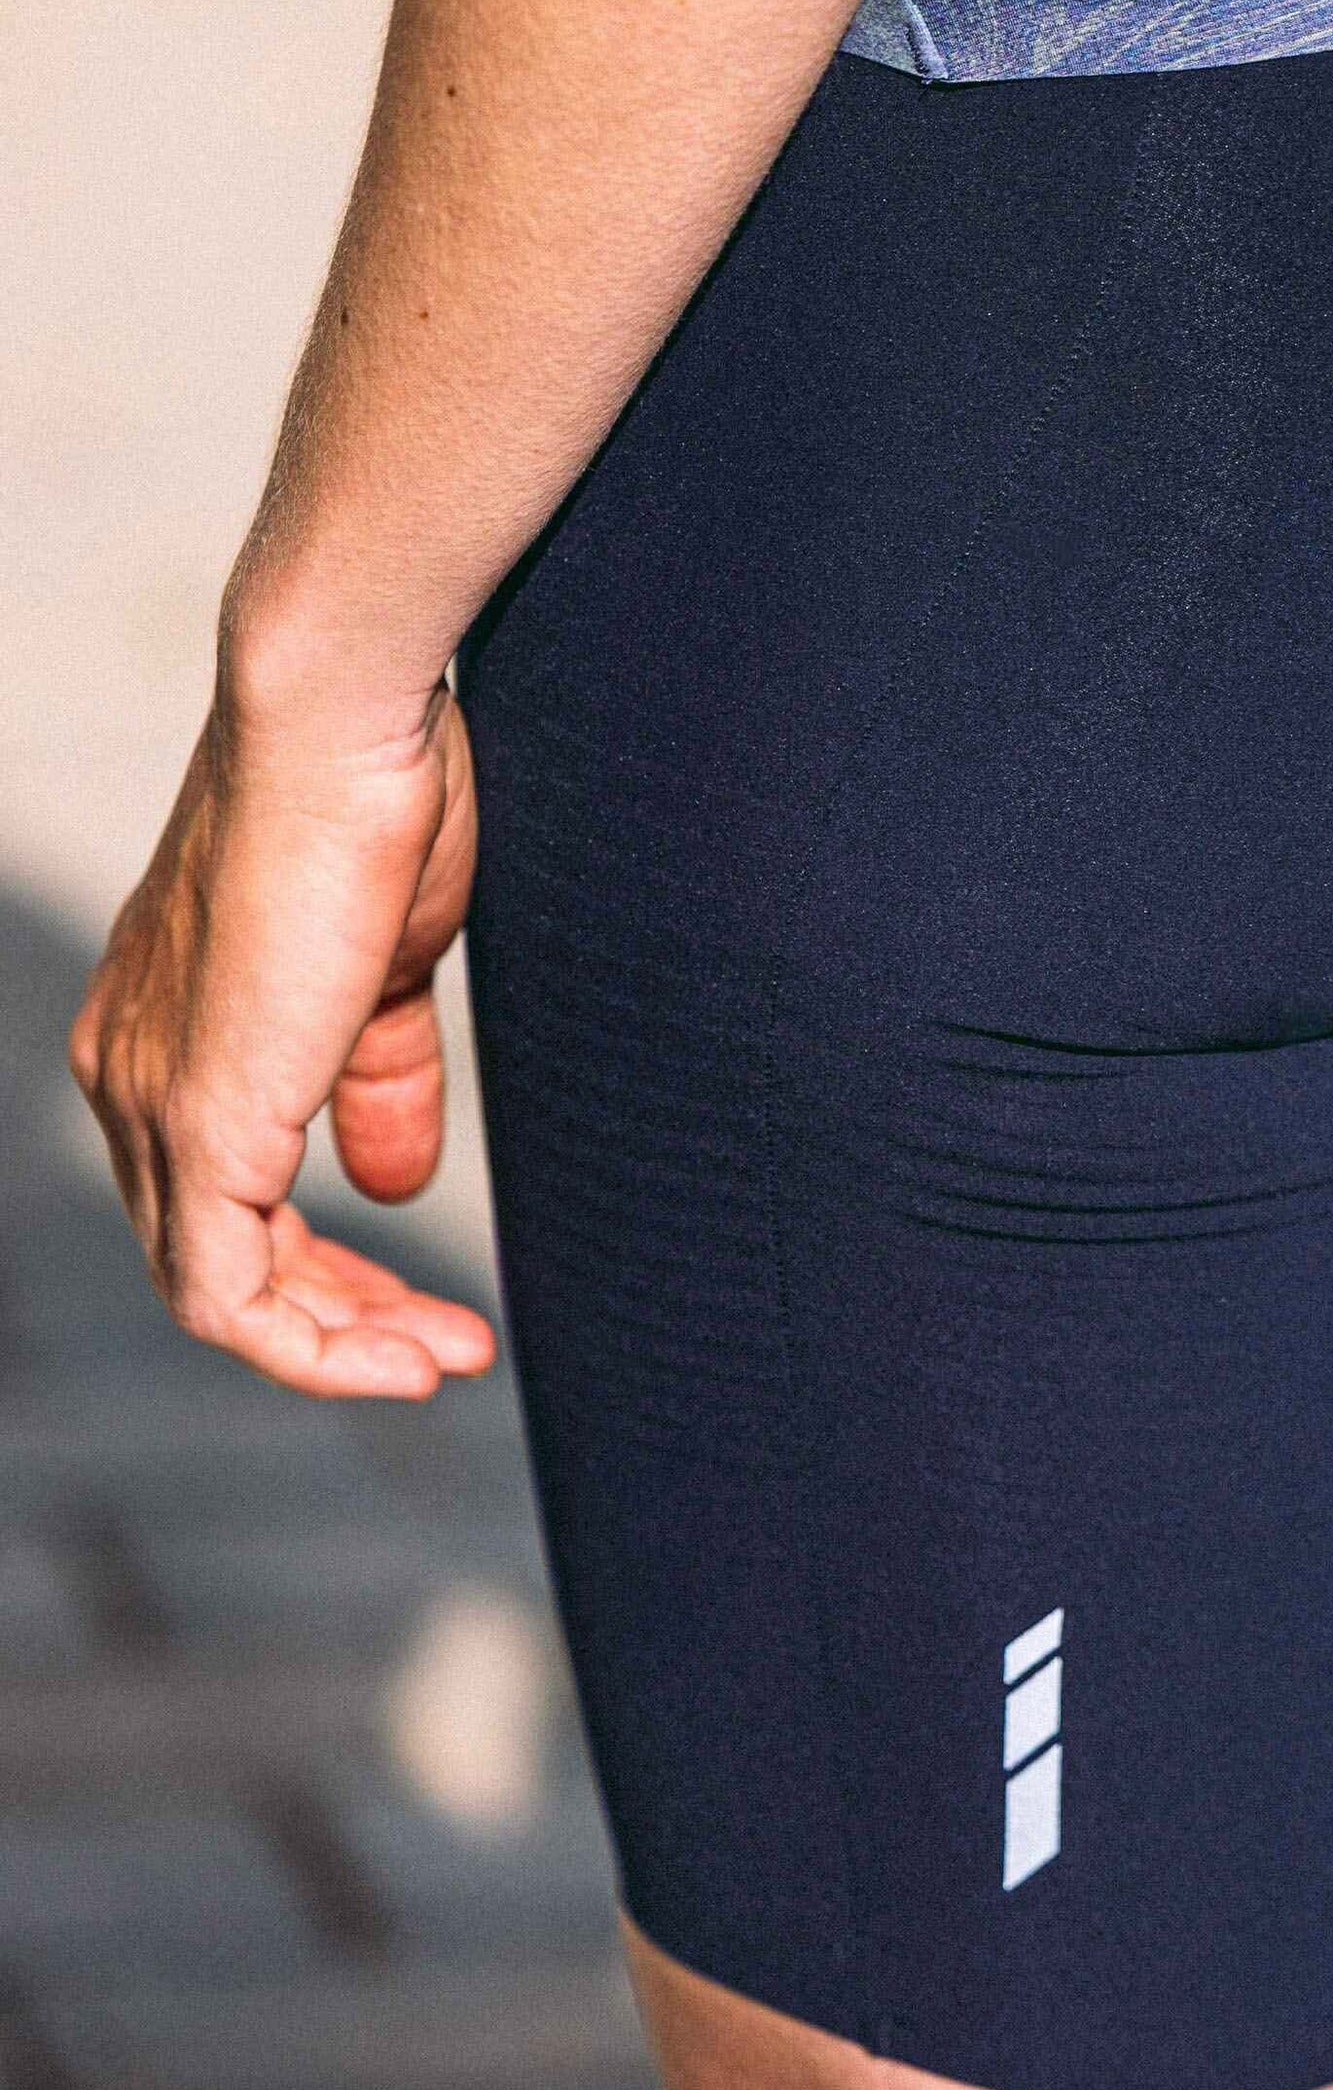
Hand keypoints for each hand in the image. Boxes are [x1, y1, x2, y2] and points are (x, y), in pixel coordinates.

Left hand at [69, 680, 495, 1397]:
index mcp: (168, 1030)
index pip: (222, 1195)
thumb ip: (379, 1086)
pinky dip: (316, 1347)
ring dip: (339, 1345)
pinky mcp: (197, 1124)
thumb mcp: (383, 976)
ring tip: (445, 1363)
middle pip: (215, 1256)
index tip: (424, 1302)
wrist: (339, 726)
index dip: (325, 1267)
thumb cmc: (372, 808)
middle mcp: (129, 1073)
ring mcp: (151, 1102)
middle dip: (338, 1319)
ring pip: (218, 1289)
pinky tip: (405, 1358)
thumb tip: (394, 1186)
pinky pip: (226, 1293)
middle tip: (444, 1349)